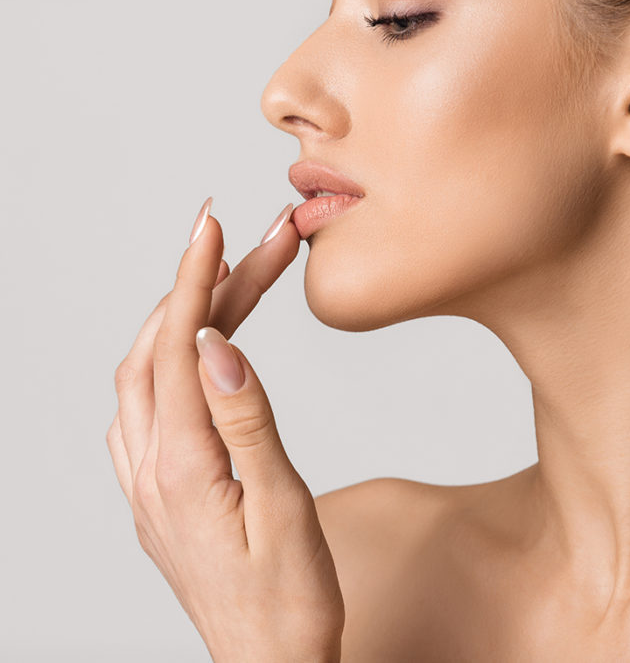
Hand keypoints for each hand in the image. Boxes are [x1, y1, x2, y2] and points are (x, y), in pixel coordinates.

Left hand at [106, 199, 344, 662]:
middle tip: (251, 242)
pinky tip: (191, 351)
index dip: (198, 279)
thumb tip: (216, 346)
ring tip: (228, 280)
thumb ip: (246, 424)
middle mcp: (150, 470)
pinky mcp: (157, 495)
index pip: (180, 348)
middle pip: (164, 351)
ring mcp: (146, 484)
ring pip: (145, 375)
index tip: (212, 225)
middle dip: (203, 285)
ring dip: (180, 319)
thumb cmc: (289, 602)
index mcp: (183, 469)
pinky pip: (142, 409)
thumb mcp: (284, 511)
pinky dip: (163, 361)